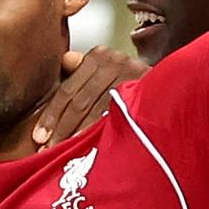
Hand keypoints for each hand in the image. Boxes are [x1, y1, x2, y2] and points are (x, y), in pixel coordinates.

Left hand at [33, 47, 148, 144]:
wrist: (169, 87)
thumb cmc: (129, 84)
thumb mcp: (102, 75)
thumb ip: (80, 73)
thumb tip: (65, 60)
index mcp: (98, 56)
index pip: (67, 90)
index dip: (51, 115)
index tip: (38, 136)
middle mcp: (113, 60)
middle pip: (78, 101)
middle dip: (61, 128)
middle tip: (47, 150)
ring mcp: (129, 74)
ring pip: (94, 109)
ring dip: (77, 133)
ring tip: (64, 153)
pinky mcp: (142, 89)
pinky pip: (114, 114)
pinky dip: (99, 131)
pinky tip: (89, 146)